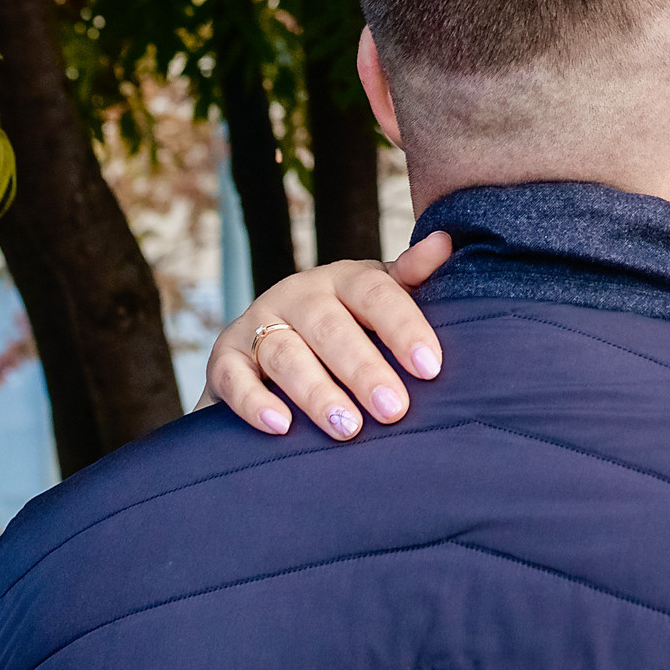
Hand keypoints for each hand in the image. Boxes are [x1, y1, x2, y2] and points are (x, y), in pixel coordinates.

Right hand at [207, 236, 451, 439]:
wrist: (270, 347)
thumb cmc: (346, 324)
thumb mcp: (381, 298)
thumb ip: (412, 276)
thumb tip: (445, 241)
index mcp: (342, 279)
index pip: (375, 293)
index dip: (403, 328)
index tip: (430, 367)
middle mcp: (297, 295)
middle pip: (330, 327)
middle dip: (364, 369)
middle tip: (394, 409)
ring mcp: (257, 324)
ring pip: (285, 353)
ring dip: (317, 392)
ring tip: (348, 428)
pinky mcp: (224, 358)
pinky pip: (234, 377)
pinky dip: (255, 402)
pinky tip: (281, 427)